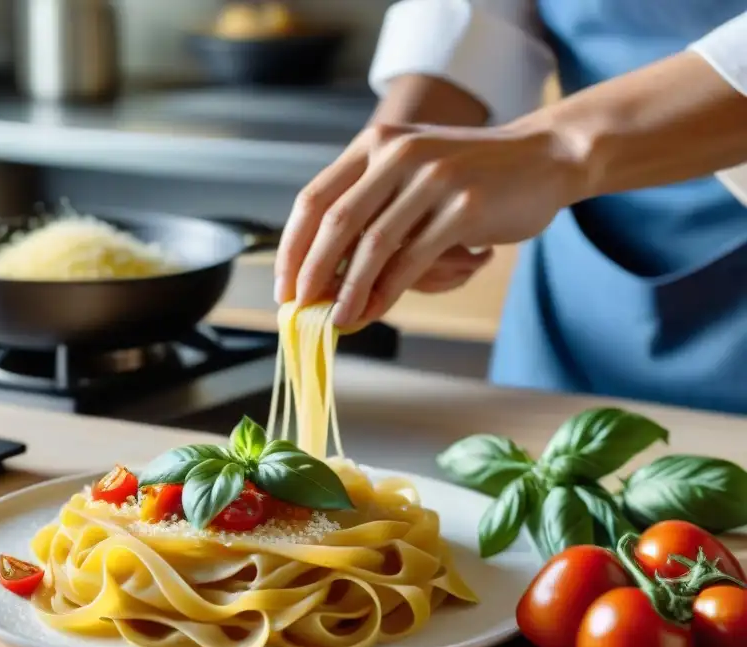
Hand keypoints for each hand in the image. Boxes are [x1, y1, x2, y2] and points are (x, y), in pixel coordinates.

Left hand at [274, 122, 581, 326]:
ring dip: (347, 291)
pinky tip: (372, 312)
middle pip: (335, 223)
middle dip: (311, 273)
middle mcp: (398, 153)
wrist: (545, 157)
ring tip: (335, 321)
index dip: (291, 247)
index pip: (314, 199)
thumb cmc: (470, 174)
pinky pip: (412, 260)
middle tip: (300, 309)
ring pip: (372, 246)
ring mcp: (432, 178)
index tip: (283, 285)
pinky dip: (386, 292)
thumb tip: (322, 272)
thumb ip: (370, 205)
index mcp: (375, 143)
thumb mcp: (411, 170)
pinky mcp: (464, 206)